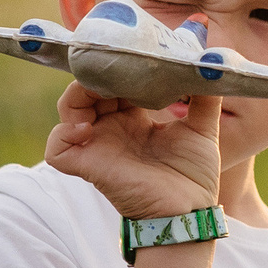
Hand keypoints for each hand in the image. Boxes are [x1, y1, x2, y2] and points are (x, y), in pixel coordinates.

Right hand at [46, 81, 221, 220]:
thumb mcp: (203, 128)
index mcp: (134, 117)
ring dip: (77, 95)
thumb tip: (210, 66)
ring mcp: (97, 146)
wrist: (190, 211)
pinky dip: (63, 134)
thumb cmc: (194, 175)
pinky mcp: (88, 166)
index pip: (114, 82)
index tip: (131, 56)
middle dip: (97, 74)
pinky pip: (56, 149)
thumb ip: (204, 97)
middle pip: (87, 89)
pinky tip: (87, 130)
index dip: (117, 68)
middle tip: (114, 69)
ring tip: (97, 92)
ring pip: (68, 110)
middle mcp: (112, 128)